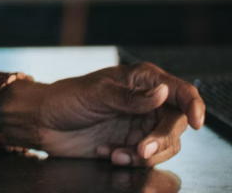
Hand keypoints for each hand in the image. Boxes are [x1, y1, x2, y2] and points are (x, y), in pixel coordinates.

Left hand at [17, 62, 204, 166]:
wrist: (43, 122)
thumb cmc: (66, 98)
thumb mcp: (96, 94)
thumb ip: (130, 97)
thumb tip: (163, 92)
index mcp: (141, 80)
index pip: (179, 90)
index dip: (193, 105)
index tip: (196, 122)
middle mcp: (146, 102)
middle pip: (176, 123)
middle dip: (161, 139)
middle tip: (141, 149)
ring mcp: (140, 124)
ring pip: (165, 145)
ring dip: (144, 154)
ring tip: (115, 153)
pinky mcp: (131, 144)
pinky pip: (146, 158)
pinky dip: (130, 160)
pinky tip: (106, 152)